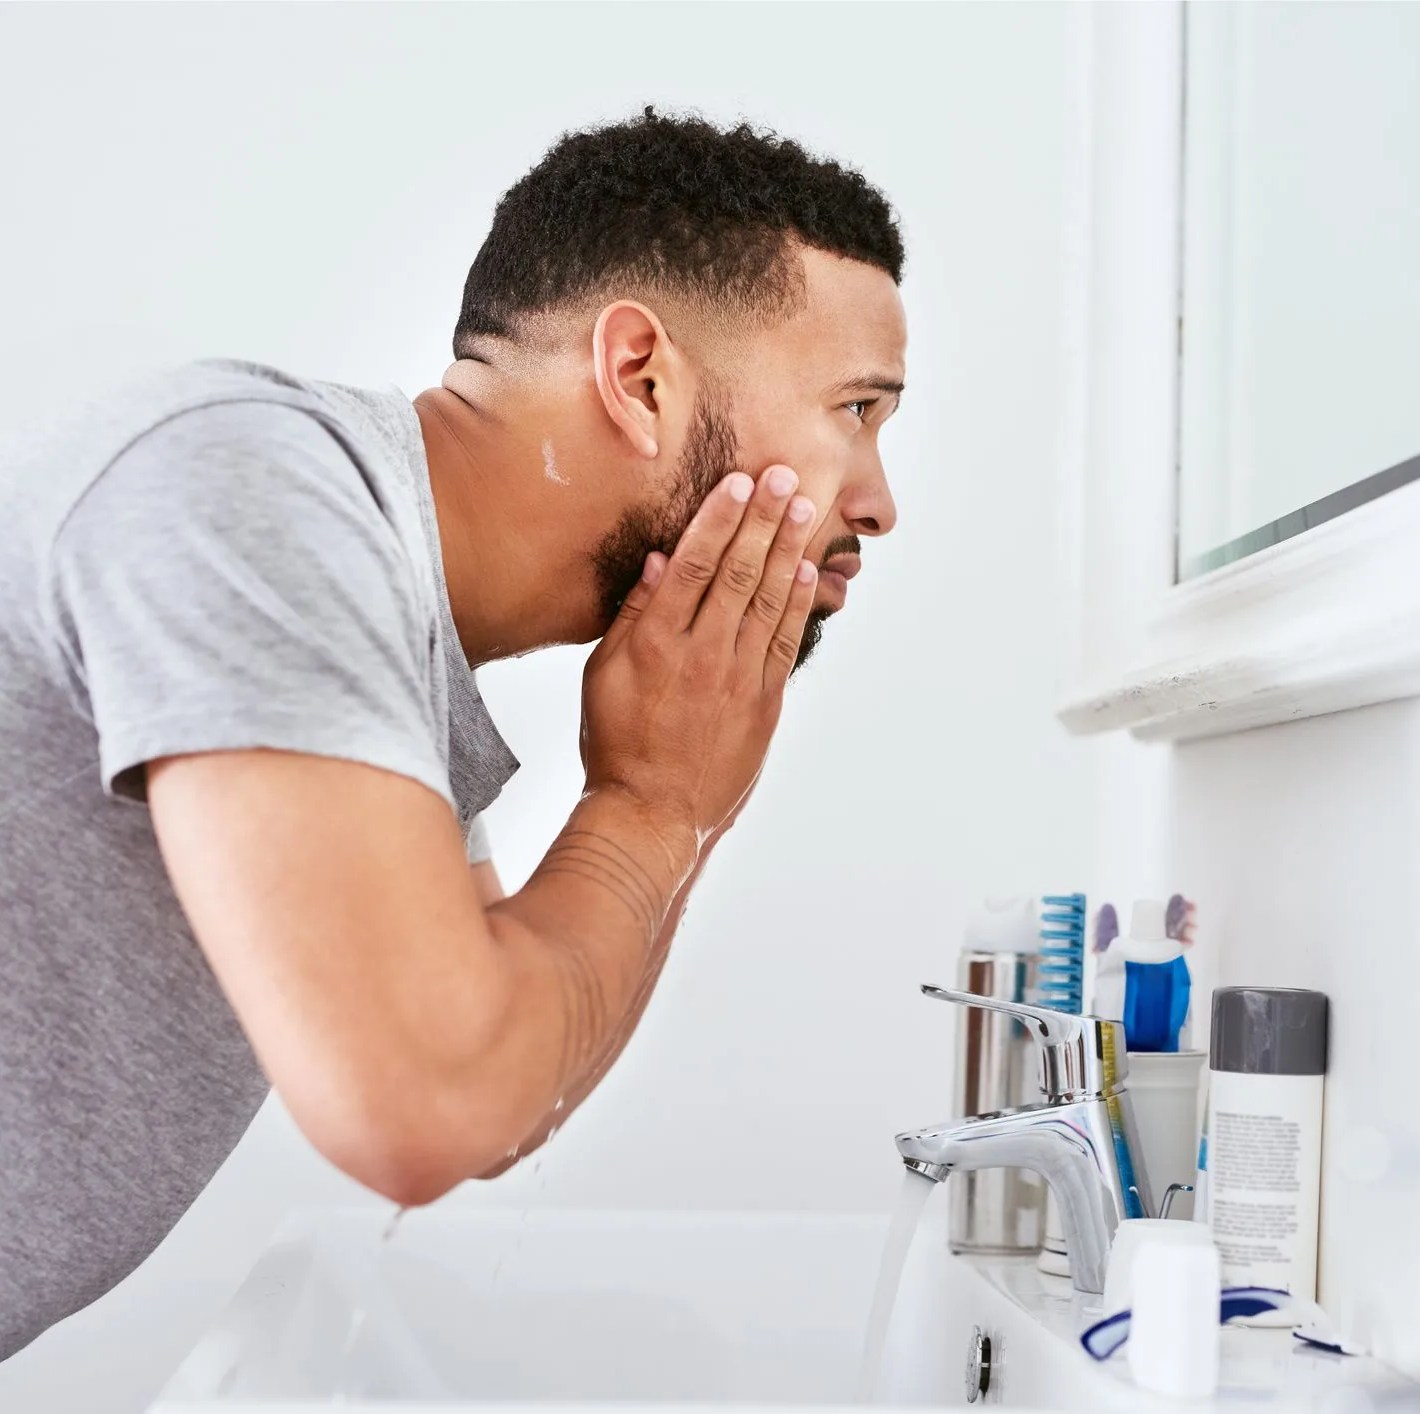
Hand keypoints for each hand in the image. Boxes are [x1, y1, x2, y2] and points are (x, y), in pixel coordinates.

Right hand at [581, 466, 817, 846]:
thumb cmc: (617, 743)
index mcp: (656, 643)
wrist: (652, 813)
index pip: (693, 565)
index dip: (719, 520)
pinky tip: (808, 570)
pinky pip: (785, 643)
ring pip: (768, 601)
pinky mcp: (764, 704)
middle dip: (763, 520)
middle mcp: (702, 654)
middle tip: (785, 476)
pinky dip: (798, 603)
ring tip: (804, 508)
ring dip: (788, 550)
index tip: (739, 483)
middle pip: (738, 573)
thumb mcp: (604, 676)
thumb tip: (662, 562)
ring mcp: (738, 679)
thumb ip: (634, 616)